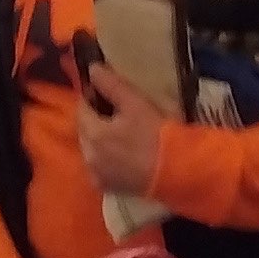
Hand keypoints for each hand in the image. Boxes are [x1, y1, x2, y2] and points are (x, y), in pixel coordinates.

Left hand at [75, 61, 169, 200]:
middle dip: (95, 121)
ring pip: (91, 150)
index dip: (92, 99)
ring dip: (99, 141)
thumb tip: (91, 69)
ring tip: (121, 136)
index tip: (105, 95)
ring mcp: (97, 174)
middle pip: (84, 131)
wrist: (177, 171)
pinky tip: (122, 157)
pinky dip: (105, 161)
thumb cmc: (156, 134)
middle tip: (116, 115)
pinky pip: (99, 169)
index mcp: (92, 133)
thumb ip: (111, 85)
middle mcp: (88, 155)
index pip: (81, 109)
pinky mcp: (107, 188)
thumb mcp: (135, 103)